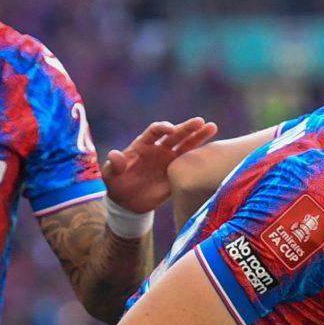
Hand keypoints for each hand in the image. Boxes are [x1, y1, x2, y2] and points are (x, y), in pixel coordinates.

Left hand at [101, 118, 219, 215]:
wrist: (127, 203)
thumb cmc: (116, 185)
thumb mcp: (110, 176)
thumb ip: (113, 165)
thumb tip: (115, 155)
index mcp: (143, 145)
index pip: (155, 132)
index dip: (163, 128)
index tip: (170, 129)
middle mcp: (159, 150)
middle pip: (176, 135)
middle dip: (187, 128)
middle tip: (200, 122)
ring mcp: (169, 161)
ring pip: (186, 146)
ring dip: (199, 137)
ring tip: (212, 127)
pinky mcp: (176, 174)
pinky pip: (190, 165)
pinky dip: (200, 158)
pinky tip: (213, 152)